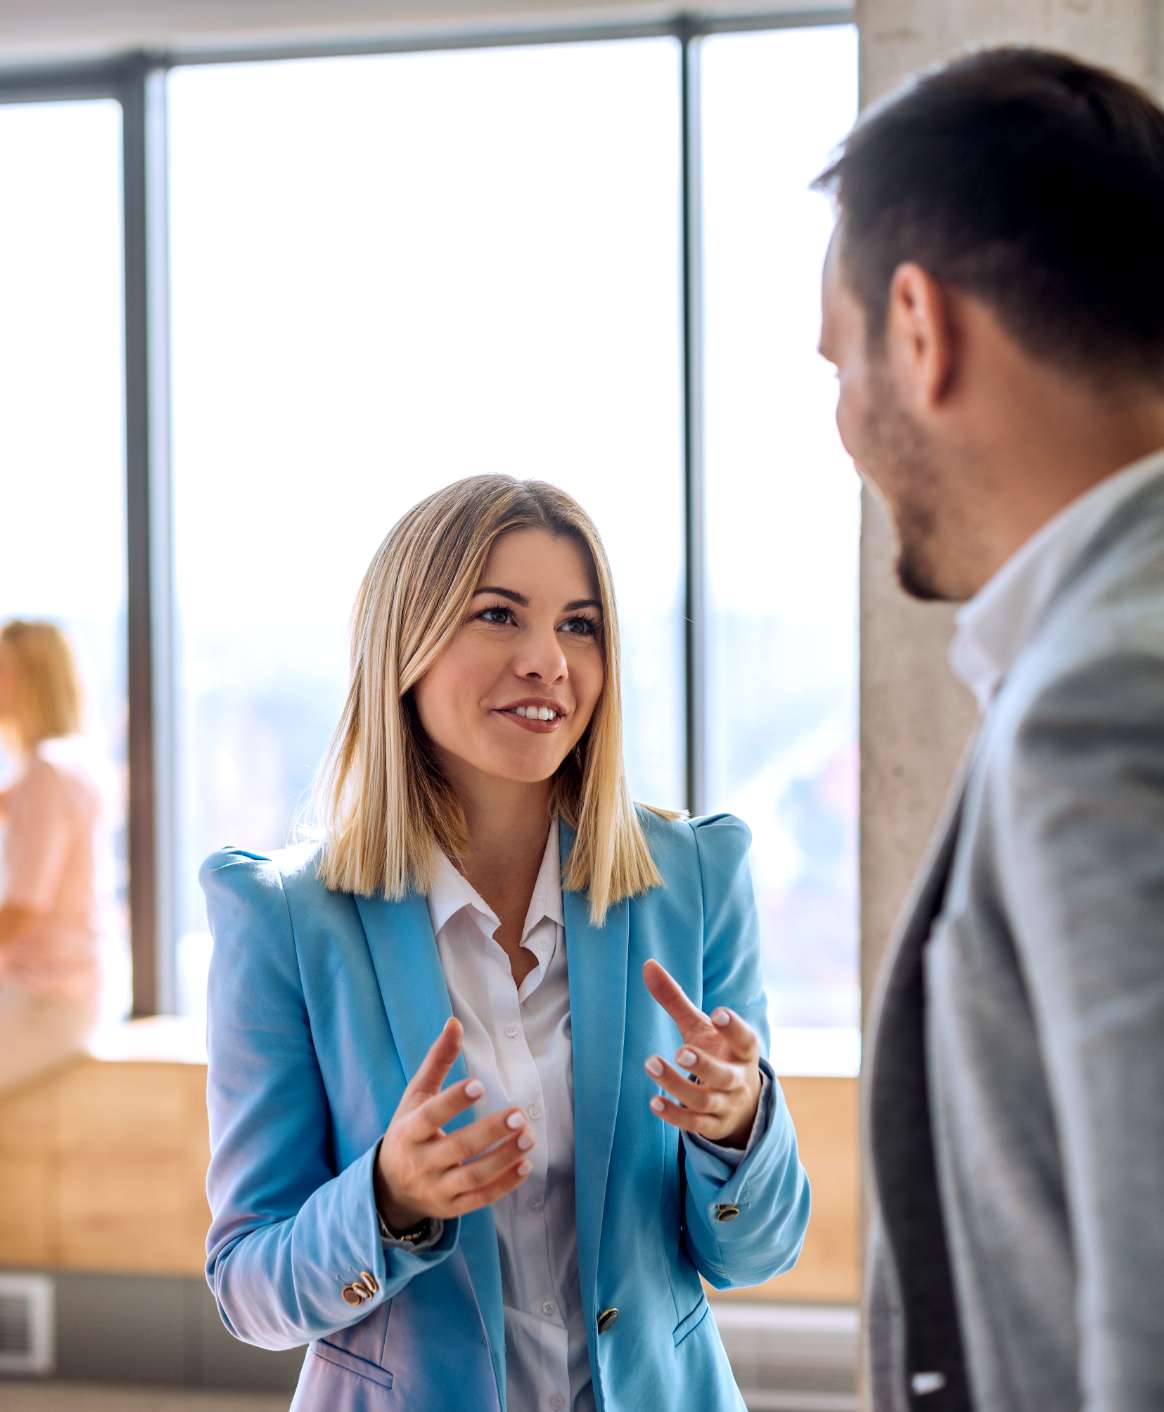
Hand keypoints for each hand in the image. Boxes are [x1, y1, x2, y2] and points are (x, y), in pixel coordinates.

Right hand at [374, 1017, 534, 1228]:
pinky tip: (526, 1165)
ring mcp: (436, 1189)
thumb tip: (455, 1022)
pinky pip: (481, 1198)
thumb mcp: (415, 1096)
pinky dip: (504, 1184)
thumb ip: (437, 1061)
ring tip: (529, 1137)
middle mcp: (420, 1163)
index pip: (430, 1116)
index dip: (453, 1101)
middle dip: (490, 1132)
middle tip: (519, 1113)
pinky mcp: (452, 1208)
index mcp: (409, 1131)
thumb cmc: (409, 1132)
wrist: (390, 1189)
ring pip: (473, 1176)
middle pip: (457, 1148)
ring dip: (504, 1159)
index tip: (479, 1085)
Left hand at [642, 959, 761, 1148]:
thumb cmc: (718, 1053)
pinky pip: (694, 1124)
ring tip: (652, 1064)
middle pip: (723, 1076)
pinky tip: (653, 1101)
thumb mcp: (700, 1027)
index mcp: (742, 1051)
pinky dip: (674, 1115)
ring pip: (704, 1100)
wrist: (743, 1105)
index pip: (745, 1039)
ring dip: (677, 1086)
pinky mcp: (712, 1125)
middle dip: (703, 1065)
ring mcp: (726, 1105)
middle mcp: (738, 1079)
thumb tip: (647, 965)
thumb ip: (676, 1000)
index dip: (734, 1027)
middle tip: (680, 1052)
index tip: (718, 1012)